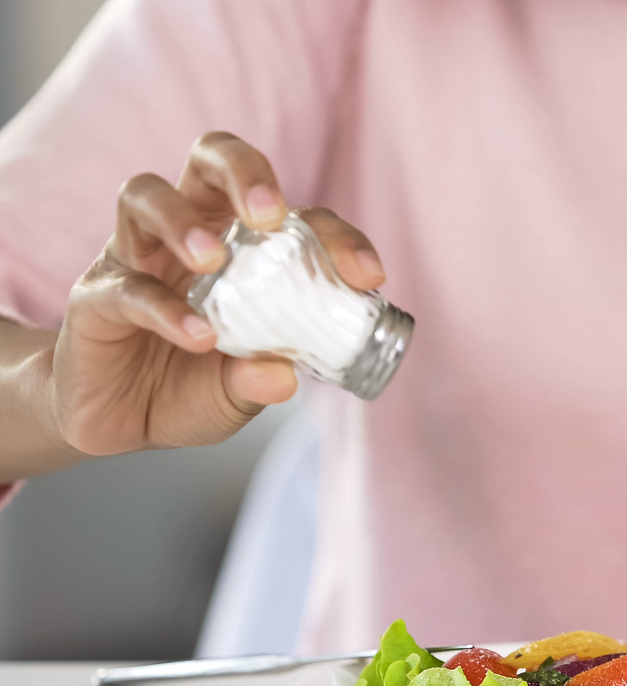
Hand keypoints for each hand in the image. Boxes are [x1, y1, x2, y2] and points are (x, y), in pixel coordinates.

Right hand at [50, 131, 386, 456]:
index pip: (296, 217)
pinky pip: (127, 286)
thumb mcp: (240, 392)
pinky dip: (164, 309)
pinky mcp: (97, 296)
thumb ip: (260, 381)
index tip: (367, 275)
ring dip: (182, 223)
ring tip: (211, 261)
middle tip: (269, 215)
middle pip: (210, 160)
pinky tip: (197, 336)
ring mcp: (137, 257)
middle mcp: (191, 234)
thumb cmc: (192, 388)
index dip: (336, 236)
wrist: (121, 421)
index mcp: (244, 247)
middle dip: (245, 173)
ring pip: (146, 196)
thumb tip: (285, 377)